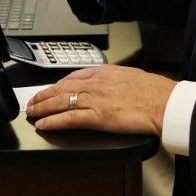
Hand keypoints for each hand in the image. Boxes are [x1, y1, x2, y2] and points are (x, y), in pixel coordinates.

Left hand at [25, 64, 176, 135]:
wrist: (162, 102)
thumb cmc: (154, 91)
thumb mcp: (131, 75)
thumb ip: (116, 79)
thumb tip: (112, 84)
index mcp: (104, 71)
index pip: (73, 76)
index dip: (57, 84)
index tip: (51, 88)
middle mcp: (96, 83)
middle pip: (61, 87)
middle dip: (44, 95)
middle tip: (33, 101)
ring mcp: (94, 100)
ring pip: (60, 101)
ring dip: (42, 107)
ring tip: (32, 112)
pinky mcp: (96, 117)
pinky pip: (68, 118)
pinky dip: (52, 121)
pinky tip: (43, 124)